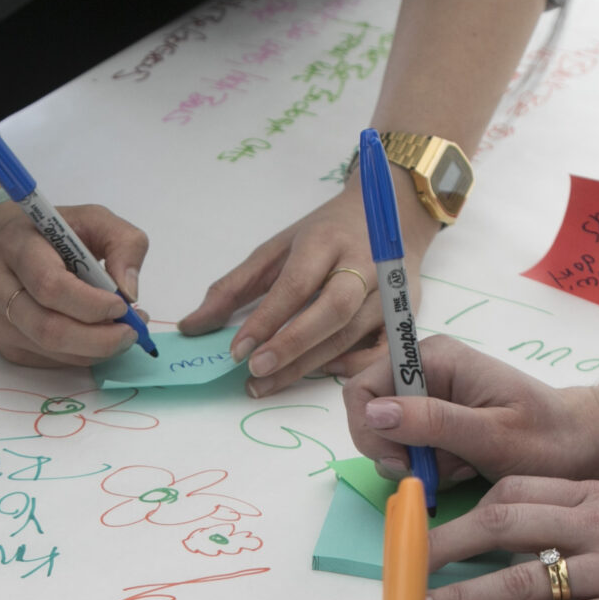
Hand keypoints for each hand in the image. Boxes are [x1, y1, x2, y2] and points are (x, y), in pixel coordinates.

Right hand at [0, 201, 149, 367]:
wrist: (2, 248)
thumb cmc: (51, 234)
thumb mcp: (94, 219)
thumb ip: (124, 244)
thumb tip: (129, 291)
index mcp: (16, 245)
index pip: (50, 286)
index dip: (92, 304)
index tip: (123, 305)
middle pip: (49, 329)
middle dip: (99, 338)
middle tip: (130, 333)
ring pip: (51, 350)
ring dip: (95, 349)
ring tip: (119, 332)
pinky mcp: (2, 344)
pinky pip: (49, 361)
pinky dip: (81, 354)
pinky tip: (93, 335)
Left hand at [181, 178, 429, 398]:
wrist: (390, 215)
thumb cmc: (324, 235)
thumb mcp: (276, 248)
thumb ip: (234, 287)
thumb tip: (192, 327)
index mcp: (327, 240)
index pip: (296, 284)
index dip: (266, 320)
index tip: (236, 350)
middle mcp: (365, 264)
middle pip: (332, 311)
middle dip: (292, 344)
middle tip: (255, 370)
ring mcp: (390, 291)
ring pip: (350, 335)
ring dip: (307, 365)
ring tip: (267, 383)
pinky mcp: (406, 313)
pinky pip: (379, 350)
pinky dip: (350, 367)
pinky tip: (319, 374)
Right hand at [343, 335, 598, 487]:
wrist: (582, 446)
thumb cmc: (548, 439)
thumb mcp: (491, 436)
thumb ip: (431, 422)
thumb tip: (374, 412)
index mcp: (434, 359)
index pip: (363, 388)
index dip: (370, 429)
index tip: (405, 461)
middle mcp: (425, 372)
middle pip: (370, 417)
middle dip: (397, 452)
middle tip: (436, 471)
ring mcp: (429, 398)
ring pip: (388, 440)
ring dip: (419, 464)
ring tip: (463, 465)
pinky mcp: (437, 422)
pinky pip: (411, 451)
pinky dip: (432, 468)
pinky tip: (466, 466)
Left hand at [428, 478, 598, 599]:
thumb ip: (591, 507)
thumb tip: (543, 519)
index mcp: (596, 495)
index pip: (515, 490)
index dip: (467, 509)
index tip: (435, 525)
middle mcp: (595, 527)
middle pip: (501, 526)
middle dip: (445, 546)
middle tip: (405, 566)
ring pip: (520, 580)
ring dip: (465, 597)